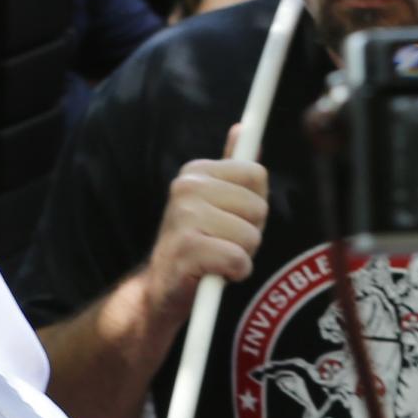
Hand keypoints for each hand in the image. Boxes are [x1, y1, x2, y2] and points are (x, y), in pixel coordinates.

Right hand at [143, 122, 268, 320]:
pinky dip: (233, 273)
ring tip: (215, 258)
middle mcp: (185, 188)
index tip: (230, 218)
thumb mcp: (213, 202)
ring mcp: (183, 217)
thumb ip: (230, 167)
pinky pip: (238, 259)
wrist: (159, 290)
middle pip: (258, 206)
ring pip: (251, 236)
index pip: (256, 175)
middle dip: (249, 232)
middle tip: (221, 243)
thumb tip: (243, 128)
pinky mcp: (186, 249)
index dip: (252, 204)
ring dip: (241, 255)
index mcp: (194, 172)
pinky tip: (212, 274)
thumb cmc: (196, 244)